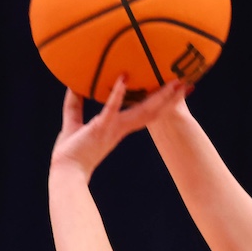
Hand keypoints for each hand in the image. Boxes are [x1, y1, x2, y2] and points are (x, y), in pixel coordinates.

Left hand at [50, 76, 187, 179]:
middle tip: (184, 83)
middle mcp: (121, 128)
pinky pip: (111, 109)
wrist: (66, 172)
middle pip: (151, 111)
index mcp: (119, 127)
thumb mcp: (73, 123)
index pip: (144, 112)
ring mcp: (113, 128)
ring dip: (158, 96)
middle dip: (169, 98)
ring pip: (141, 111)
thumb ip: (75, 104)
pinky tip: (123, 79)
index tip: (174, 91)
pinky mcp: (100, 128)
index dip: (160, 102)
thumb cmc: (69, 152)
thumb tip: (72, 84)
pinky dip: (117, 94)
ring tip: (173, 82)